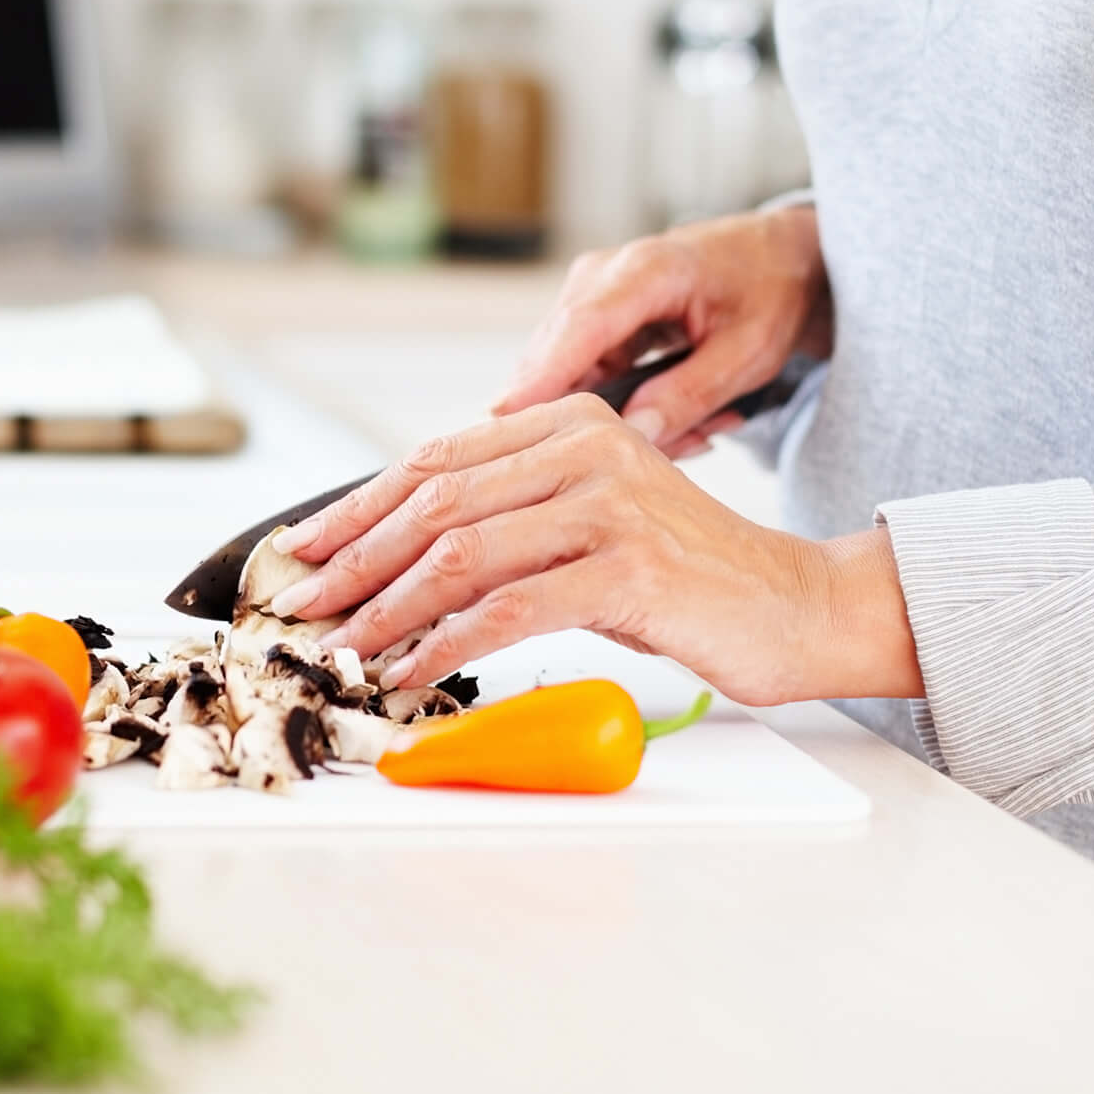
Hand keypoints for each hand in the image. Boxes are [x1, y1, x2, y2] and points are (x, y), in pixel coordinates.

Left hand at [270, 394, 921, 704]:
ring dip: (386, 609)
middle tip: (301, 607)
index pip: (433, 458)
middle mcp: (586, 445)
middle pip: (434, 500)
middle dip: (353, 559)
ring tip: (343, 648)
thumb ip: (510, 523)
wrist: (795, 606)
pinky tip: (412, 671)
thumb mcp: (587, 528)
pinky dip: (446, 643)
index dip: (354, 507)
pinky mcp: (630, 568)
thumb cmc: (683, 579)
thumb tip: (391, 561)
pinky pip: (510, 607)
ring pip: (461, 552)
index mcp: (568, 422)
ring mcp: (609, 503)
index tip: (298, 551)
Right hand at [498, 205, 832, 457]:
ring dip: (624, 417)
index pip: (579, 328)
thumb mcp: (749, 353)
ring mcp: (589, 297)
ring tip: (700, 423)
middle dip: (601, 421)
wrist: (777, 256)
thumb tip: (632, 435)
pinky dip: (626, 406)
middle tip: (685, 443)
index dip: (541, 378)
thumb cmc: (770, 291)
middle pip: (556, 360)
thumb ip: (689, 394)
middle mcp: (602, 276)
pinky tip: (682, 413)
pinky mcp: (590, 321)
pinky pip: (584, 379)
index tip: (505, 422)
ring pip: (568, 379)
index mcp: (647, 270)